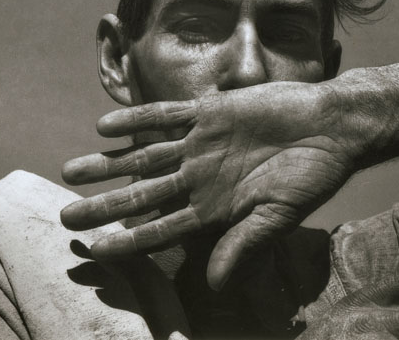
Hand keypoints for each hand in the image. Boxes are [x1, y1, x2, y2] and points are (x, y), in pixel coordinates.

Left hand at [61, 81, 368, 289]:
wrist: (332, 127)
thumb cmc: (312, 175)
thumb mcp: (279, 216)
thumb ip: (244, 244)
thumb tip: (214, 286)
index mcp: (216, 206)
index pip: (164, 228)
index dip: (130, 239)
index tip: (96, 249)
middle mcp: (202, 176)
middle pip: (144, 192)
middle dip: (106, 204)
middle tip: (66, 214)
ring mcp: (203, 143)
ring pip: (145, 154)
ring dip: (109, 163)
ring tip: (72, 171)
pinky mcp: (210, 112)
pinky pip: (166, 116)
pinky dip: (137, 120)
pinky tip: (105, 127)